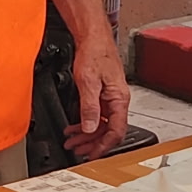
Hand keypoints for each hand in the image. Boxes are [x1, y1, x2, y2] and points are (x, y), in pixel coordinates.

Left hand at [62, 29, 130, 161]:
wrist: (93, 36)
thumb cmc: (95, 52)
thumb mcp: (89, 82)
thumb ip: (90, 107)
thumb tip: (91, 128)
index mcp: (119, 99)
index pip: (116, 132)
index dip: (103, 146)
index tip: (91, 154)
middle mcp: (118, 100)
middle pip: (108, 131)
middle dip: (91, 143)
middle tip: (76, 150)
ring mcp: (111, 98)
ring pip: (101, 124)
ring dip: (86, 135)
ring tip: (72, 141)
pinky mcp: (103, 94)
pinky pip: (96, 115)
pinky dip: (85, 123)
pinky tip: (75, 127)